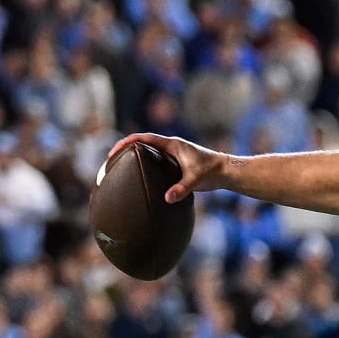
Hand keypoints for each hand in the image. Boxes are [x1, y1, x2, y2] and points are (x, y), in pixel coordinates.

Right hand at [104, 133, 229, 203]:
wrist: (227, 172)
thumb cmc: (213, 172)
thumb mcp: (196, 180)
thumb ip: (182, 189)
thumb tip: (167, 198)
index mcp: (172, 144)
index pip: (144, 138)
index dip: (127, 142)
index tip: (114, 150)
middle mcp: (171, 146)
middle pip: (143, 143)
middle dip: (126, 149)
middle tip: (111, 160)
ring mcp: (174, 154)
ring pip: (149, 151)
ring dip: (135, 156)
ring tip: (120, 167)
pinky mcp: (177, 162)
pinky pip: (156, 160)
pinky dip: (145, 164)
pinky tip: (140, 176)